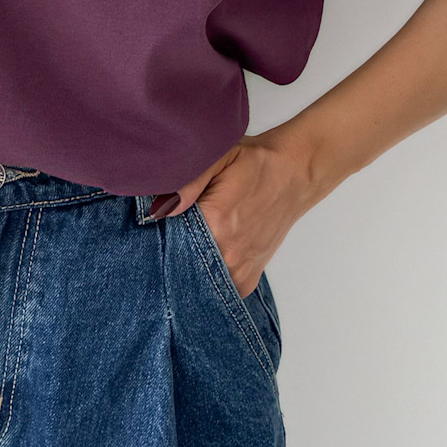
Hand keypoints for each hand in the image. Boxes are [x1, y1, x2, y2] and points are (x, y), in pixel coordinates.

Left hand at [151, 129, 320, 295]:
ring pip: (197, 283)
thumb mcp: (220, 156)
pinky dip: (206, 279)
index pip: (166, 242)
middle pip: (179, 266)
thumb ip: (188, 181)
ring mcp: (240, 271)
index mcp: (215, 224)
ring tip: (188, 245)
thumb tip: (160, 208)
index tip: (152, 226)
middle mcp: (227, 255)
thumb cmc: (254, 163)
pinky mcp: (248, 279)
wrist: (294, 174)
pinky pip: (217, 290)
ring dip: (187, 269)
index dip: (155, 235)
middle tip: (169, 234)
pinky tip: (204, 259)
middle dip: (167, 254)